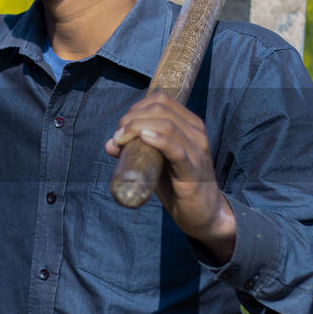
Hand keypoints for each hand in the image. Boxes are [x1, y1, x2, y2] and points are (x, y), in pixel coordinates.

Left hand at [105, 92, 236, 263]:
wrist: (202, 213)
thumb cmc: (176, 184)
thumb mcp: (155, 162)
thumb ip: (136, 150)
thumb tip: (110, 143)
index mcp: (189, 124)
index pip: (161, 100)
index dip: (136, 108)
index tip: (121, 126)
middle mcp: (196, 133)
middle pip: (161, 109)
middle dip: (132, 118)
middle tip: (118, 137)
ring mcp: (197, 151)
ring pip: (167, 126)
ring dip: (137, 128)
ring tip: (122, 141)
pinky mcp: (193, 172)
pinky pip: (177, 150)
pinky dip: (159, 141)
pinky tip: (144, 139)